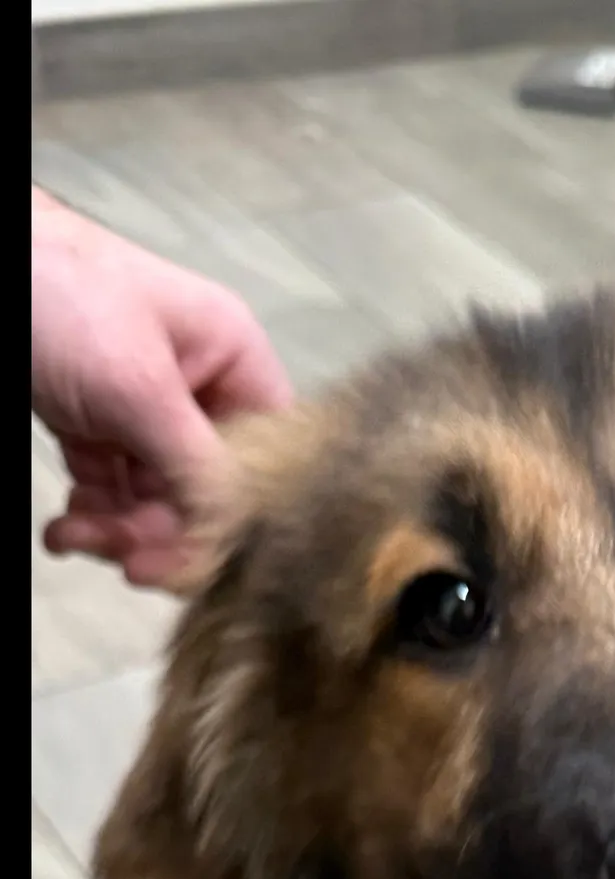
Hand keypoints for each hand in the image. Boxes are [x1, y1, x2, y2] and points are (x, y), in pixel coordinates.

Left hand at [32, 187, 291, 587]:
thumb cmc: (55, 292)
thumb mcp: (137, 386)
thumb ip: (195, 465)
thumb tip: (235, 537)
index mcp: (237, 363)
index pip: (270, 462)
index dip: (244, 515)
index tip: (200, 557)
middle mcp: (204, 390)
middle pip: (211, 492)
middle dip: (164, 531)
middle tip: (126, 560)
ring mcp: (150, 409)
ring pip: (159, 500)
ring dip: (120, 531)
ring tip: (74, 534)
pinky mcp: (100, 423)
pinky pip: (114, 490)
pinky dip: (94, 515)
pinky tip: (67, 528)